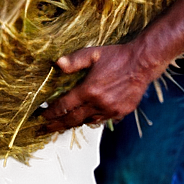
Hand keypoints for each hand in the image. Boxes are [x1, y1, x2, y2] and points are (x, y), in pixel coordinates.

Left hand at [39, 42, 157, 132]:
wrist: (142, 63)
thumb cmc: (117, 56)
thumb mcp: (94, 54)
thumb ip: (74, 60)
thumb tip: (57, 64)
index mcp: (89, 90)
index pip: (64, 106)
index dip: (51, 113)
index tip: (41, 116)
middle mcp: (98, 104)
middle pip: (72, 119)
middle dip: (57, 125)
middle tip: (44, 129)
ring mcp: (110, 110)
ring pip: (87, 122)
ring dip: (74, 123)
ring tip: (63, 125)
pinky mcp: (120, 112)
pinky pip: (102, 120)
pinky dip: (91, 120)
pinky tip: (86, 118)